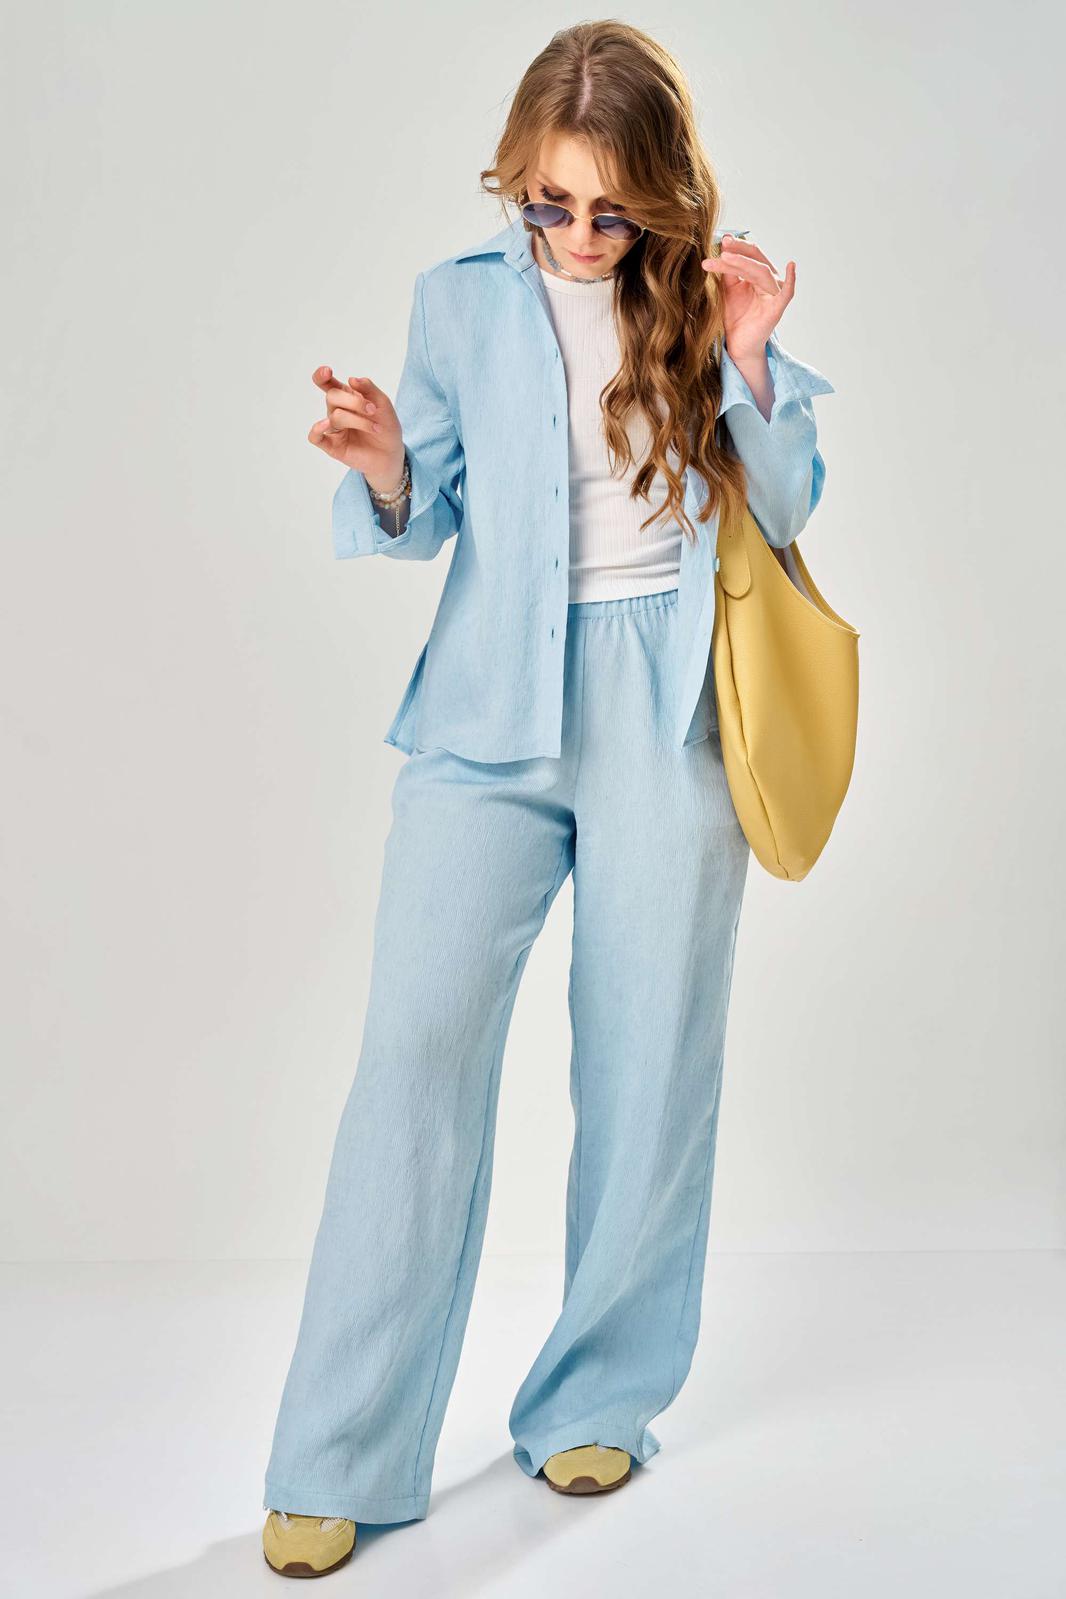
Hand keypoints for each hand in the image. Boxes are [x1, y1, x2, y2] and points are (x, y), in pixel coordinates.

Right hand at [308, 367, 405, 492]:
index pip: (327, 384)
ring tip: (375, 428)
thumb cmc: (386, 426)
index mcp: (346, 397)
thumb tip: (351, 379)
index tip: (328, 371)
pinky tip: (327, 425)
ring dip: (357, 420)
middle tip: (373, 410)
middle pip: (332, 397)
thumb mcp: (383, 403)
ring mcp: (333, 429)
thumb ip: (369, 389)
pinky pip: (315, 437)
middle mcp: (337, 411)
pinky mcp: (332, 446)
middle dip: (354, 402)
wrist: (392, 453)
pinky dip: (317, 429)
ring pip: (334, 417)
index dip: (322, 376)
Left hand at [701, 235, 795, 361]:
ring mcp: (774, 293)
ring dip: (741, 262)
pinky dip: (791, 279)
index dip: (736, 247)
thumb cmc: (736, 316)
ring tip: (723, 257)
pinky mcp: (777, 308)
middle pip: (754, 259)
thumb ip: (728, 270)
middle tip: (722, 245)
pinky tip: (791, 266)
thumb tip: (724, 246)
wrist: (738, 344)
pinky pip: (787, 292)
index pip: (748, 255)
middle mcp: (770, 280)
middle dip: (737, 251)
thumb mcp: (729, 289)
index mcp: (759, 274)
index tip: (720, 239)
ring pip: (760, 272)